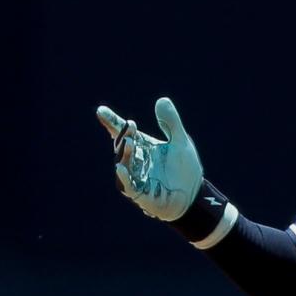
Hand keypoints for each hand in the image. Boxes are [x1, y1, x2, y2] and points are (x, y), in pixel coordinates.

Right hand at [96, 97, 202, 221]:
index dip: (113, 123)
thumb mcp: (181, 142)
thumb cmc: (184, 169)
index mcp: (144, 147)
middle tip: (128, 126)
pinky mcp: (142, 194)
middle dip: (123, 137)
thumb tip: (162, 100)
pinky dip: (124, 177)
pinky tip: (120, 167)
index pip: (125, 133)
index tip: (101, 111)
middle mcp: (137, 162)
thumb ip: (171, 122)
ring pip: (125, 166)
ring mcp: (138, 178)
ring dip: (124, 154)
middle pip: (124, 148)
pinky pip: (129, 186)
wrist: (194, 195)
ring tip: (128, 141)